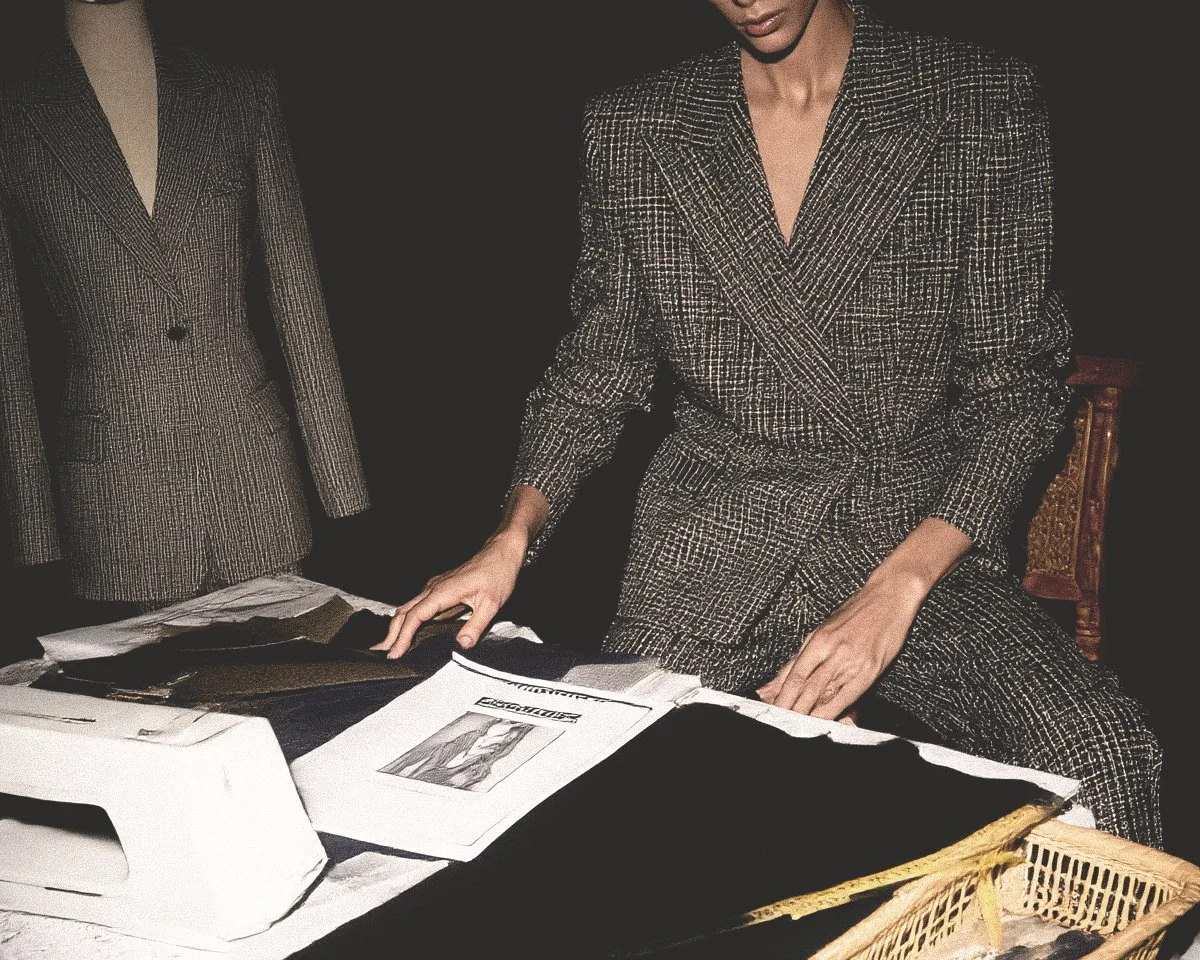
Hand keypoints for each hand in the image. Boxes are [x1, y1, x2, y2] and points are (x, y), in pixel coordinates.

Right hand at [372, 530, 526, 659]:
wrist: (501, 552)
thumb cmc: (497, 573)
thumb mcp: (491, 603)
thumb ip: (476, 625)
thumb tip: (462, 644)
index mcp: (443, 591)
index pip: (415, 616)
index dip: (403, 636)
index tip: (395, 653)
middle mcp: (434, 588)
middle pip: (404, 612)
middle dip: (391, 633)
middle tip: (382, 654)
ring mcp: (436, 587)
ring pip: (408, 607)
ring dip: (397, 626)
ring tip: (390, 646)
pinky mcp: (440, 588)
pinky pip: (418, 604)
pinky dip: (408, 618)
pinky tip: (409, 630)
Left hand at [756, 570, 926, 719]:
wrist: (889, 596)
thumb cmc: (855, 613)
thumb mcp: (822, 631)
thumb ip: (797, 659)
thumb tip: (770, 685)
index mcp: (818, 640)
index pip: (793, 675)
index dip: (780, 697)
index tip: (770, 710)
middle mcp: (832, 651)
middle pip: (805, 687)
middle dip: (790, 708)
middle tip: (779, 723)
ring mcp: (852, 662)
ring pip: (823, 694)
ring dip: (807, 713)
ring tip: (795, 727)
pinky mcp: (870, 670)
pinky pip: (847, 696)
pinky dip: (833, 711)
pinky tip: (823, 721)